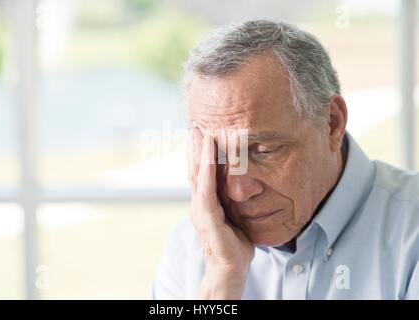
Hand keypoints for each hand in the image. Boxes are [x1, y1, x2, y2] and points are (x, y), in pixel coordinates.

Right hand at [188, 128, 254, 298]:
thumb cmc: (234, 245)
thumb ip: (231, 201)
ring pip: (197, 174)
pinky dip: (208, 168)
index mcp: (205, 202)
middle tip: (195, 124)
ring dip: (199, 151)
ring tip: (199, 131)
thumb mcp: (234, 217)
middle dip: (194, 146)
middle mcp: (198, 202)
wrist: (229, 269)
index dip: (200, 153)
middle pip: (194, 168)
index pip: (200, 172)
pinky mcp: (207, 216)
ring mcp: (200, 209)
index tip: (201, 133)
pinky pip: (206, 187)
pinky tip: (209, 153)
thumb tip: (241, 185)